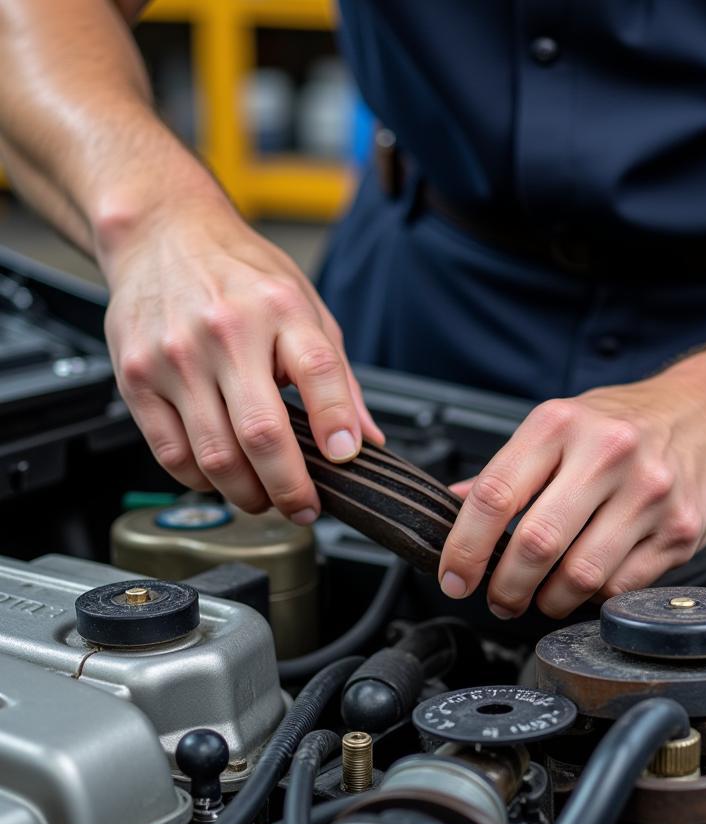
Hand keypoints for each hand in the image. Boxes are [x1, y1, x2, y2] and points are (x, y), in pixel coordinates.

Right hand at [103, 195, 382, 522]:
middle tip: (305, 507)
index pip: (319, 373)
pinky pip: (172, 454)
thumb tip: (366, 439)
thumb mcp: (305, 307)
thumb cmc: (240, 273)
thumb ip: (338, 377)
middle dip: (291, 487)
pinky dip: (202, 481)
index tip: (346, 459)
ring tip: (265, 497)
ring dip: (247, 495)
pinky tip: (221, 477)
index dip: (337, 425)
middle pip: (262, 434)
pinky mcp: (137, 379)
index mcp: (280, 309)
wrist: (160, 234)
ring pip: (215, 457)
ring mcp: (176, 358)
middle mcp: (225, 333)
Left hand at [437, 359, 705, 617]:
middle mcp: (606, 453)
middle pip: (536, 543)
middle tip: (499, 599)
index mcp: (561, 424)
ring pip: (580, 575)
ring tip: (542, 597)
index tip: (455, 577)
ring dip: (549, 601)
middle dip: (505, 587)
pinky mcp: (679, 530)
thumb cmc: (627, 423)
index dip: (465, 547)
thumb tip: (454, 506)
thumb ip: (508, 469)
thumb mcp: (560, 425)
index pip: (495, 495)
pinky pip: (621, 587)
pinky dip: (594, 598)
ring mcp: (648, 493)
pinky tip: (588, 586)